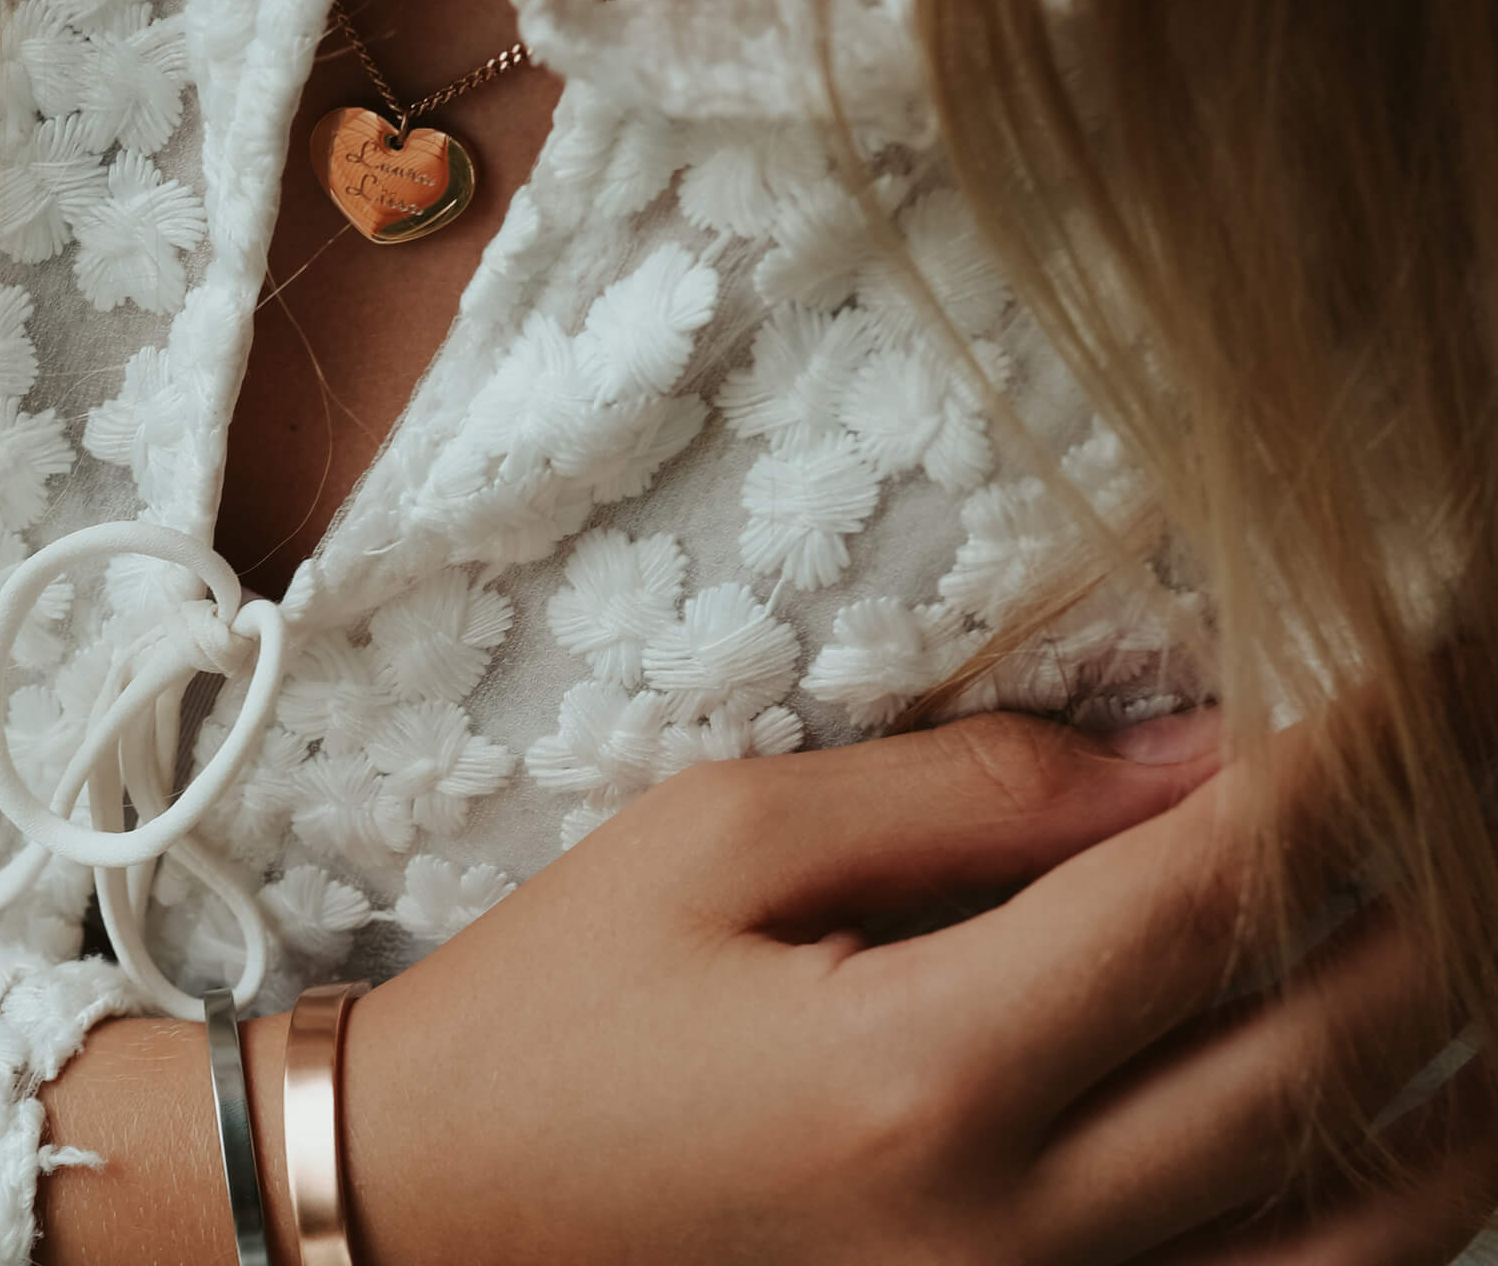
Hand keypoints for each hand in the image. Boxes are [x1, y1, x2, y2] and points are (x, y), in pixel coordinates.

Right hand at [340, 711, 1491, 1263]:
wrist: (449, 1213)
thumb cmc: (561, 1005)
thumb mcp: (718, 842)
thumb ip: (967, 791)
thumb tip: (1196, 754)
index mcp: (920, 1071)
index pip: (1218, 892)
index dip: (1361, 754)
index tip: (1435, 638)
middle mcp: (1014, 1225)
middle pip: (1336, 1045)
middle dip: (1444, 866)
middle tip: (1463, 734)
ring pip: (1377, 1209)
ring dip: (1466, 1052)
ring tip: (1469, 910)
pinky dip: (1395, 1191)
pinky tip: (1408, 1088)